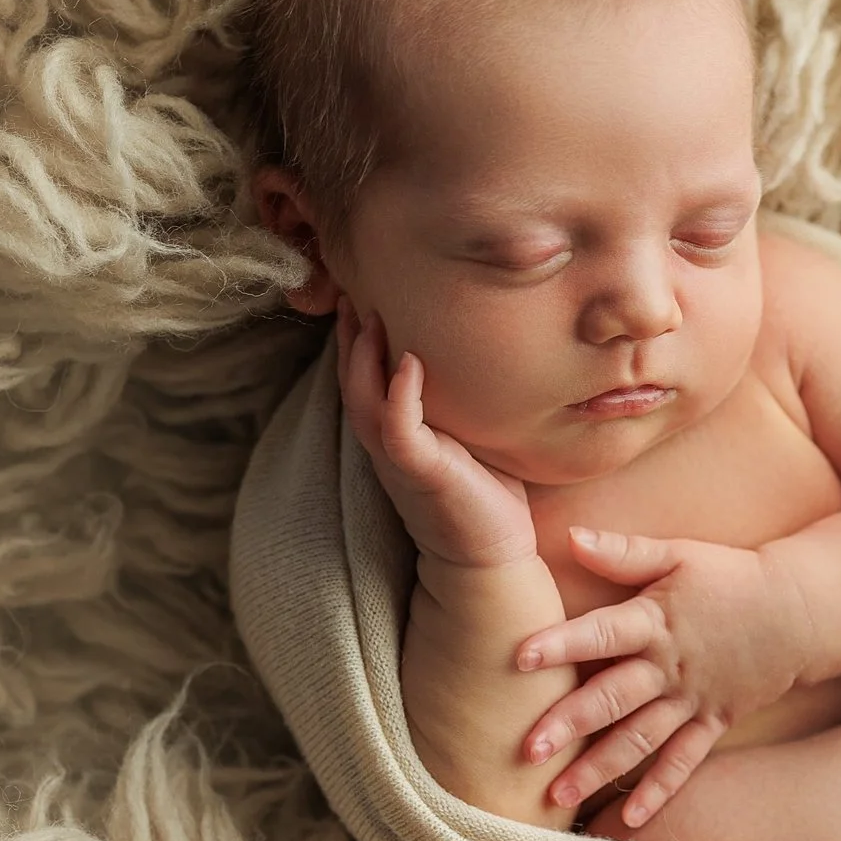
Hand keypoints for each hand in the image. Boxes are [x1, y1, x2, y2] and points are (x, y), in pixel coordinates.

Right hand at [335, 297, 536, 569]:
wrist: (490, 556)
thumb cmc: (487, 494)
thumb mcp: (472, 435)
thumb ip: (465, 399)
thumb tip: (490, 354)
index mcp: (396, 430)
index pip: (366, 373)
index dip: (359, 334)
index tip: (365, 290)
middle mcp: (386, 440)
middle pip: (353, 377)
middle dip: (350, 332)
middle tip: (352, 284)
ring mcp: (397, 456)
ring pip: (364, 397)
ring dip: (364, 355)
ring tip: (370, 311)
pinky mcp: (419, 472)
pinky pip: (397, 427)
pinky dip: (400, 394)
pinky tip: (409, 361)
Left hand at [515, 526, 814, 826]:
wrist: (799, 610)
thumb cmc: (731, 576)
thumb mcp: (680, 553)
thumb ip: (624, 551)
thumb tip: (570, 536)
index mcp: (657, 620)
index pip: (602, 633)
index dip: (562, 643)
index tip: (520, 657)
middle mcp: (670, 666)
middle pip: (614, 698)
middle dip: (569, 724)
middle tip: (526, 750)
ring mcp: (693, 699)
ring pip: (641, 739)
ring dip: (600, 768)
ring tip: (557, 797)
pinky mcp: (713, 722)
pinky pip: (684, 762)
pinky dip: (659, 792)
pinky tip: (629, 821)